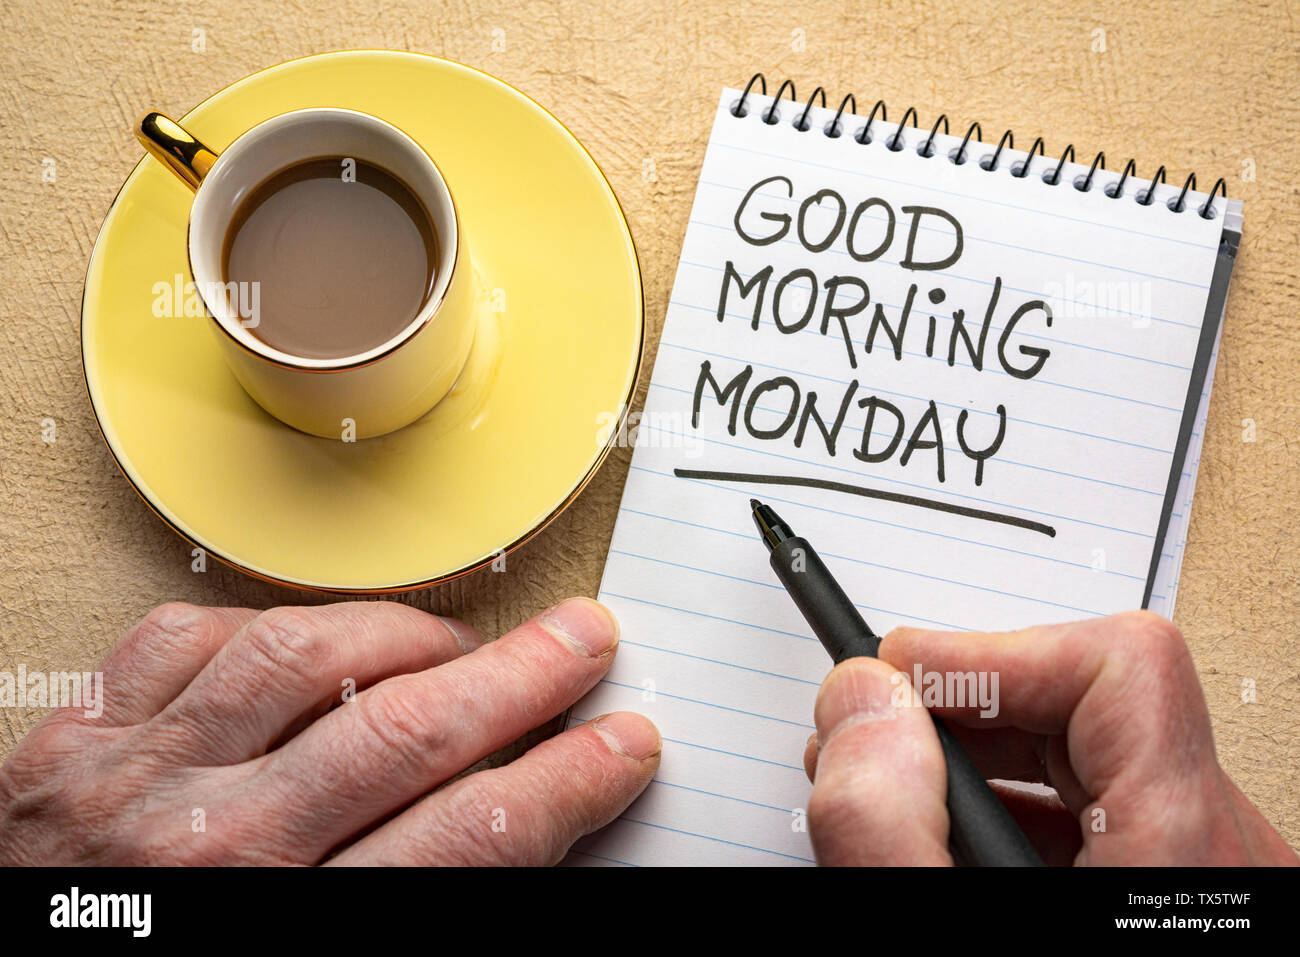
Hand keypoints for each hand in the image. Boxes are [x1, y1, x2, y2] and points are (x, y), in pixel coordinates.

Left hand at [0, 598, 658, 864]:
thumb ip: (422, 895)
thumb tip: (525, 819)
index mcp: (289, 930)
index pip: (468, 842)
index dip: (565, 784)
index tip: (619, 747)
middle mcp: (210, 855)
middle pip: (405, 736)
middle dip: (520, 681)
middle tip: (583, 641)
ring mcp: (131, 789)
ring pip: (299, 663)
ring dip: (404, 639)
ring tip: (457, 643)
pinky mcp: (71, 745)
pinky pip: (180, 640)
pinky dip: (260, 628)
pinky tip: (311, 640)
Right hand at [803, 611, 1297, 865]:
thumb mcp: (942, 928)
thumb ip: (889, 827)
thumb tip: (860, 699)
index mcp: (1185, 857)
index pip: (1124, 662)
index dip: (992, 650)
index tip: (900, 677)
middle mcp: (1219, 855)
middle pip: (1099, 694)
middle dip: (966, 698)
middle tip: (873, 731)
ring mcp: (1201, 872)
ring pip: (1096, 748)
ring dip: (979, 747)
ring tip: (892, 782)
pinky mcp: (1173, 886)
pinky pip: (1098, 804)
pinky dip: (1010, 798)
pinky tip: (944, 828)